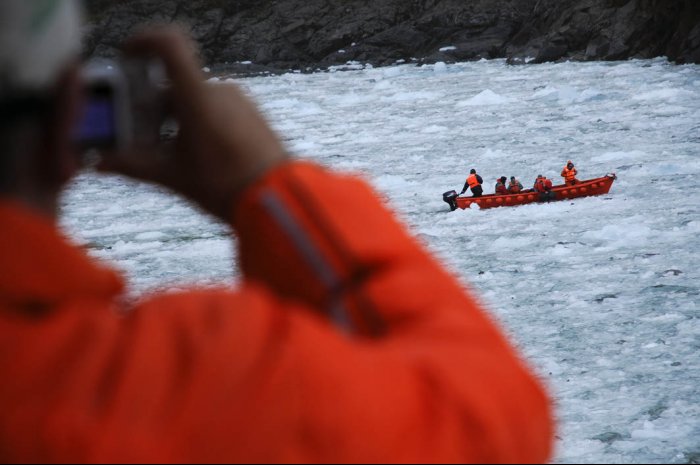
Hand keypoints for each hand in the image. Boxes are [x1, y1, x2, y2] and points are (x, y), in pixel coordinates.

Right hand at [99, 27, 287, 221]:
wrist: (278, 199)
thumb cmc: (226, 187)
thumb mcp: (173, 176)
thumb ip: (134, 165)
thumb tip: (100, 163)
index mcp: (197, 98)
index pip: (169, 44)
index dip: (144, 40)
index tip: (127, 54)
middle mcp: (220, 90)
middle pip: (175, 85)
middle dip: (152, 106)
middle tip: (139, 134)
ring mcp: (240, 102)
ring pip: (196, 99)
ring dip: (177, 118)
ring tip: (170, 153)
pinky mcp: (252, 115)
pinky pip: (218, 109)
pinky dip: (200, 122)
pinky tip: (198, 155)